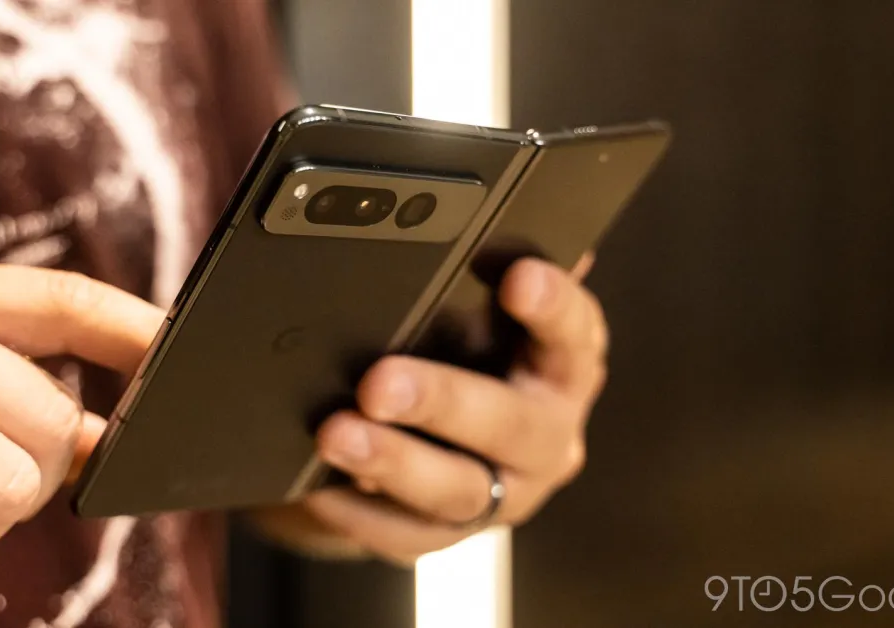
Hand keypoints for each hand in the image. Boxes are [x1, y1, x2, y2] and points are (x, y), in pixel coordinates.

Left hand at [303, 254, 604, 562]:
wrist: (441, 436)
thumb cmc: (463, 348)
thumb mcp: (475, 308)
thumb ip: (477, 270)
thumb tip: (467, 204)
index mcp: (564, 366)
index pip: (575, 333)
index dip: (554, 306)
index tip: (518, 277)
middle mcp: (547, 434)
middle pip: (510, 423)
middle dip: (443, 401)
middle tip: (379, 382)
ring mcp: (505, 493)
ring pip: (457, 490)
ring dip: (393, 463)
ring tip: (334, 435)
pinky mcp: (453, 534)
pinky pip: (409, 536)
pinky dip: (361, 514)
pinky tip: (318, 489)